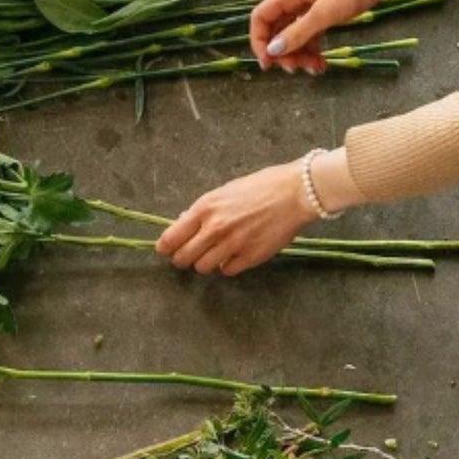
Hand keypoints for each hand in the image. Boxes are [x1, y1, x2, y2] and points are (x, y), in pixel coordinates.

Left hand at [155, 161, 316, 275]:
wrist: (294, 193)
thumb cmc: (260, 187)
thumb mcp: (224, 192)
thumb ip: (203, 210)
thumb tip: (183, 223)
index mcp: (205, 208)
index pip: (171, 238)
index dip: (165, 247)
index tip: (165, 250)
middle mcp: (215, 228)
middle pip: (183, 258)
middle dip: (183, 258)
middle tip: (189, 255)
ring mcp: (232, 245)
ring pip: (202, 268)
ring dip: (205, 263)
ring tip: (214, 253)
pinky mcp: (250, 257)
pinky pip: (227, 271)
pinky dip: (227, 266)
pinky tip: (234, 254)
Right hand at [249, 0, 385, 73]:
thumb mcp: (325, 13)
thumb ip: (298, 32)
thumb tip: (272, 51)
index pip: (260, 19)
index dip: (259, 42)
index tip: (269, 65)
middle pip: (276, 31)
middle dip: (284, 53)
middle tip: (298, 69)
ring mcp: (308, 6)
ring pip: (293, 36)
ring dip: (300, 55)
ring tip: (316, 68)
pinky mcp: (323, 12)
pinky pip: (309, 34)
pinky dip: (313, 49)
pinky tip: (322, 63)